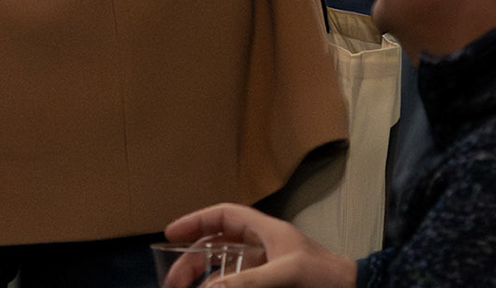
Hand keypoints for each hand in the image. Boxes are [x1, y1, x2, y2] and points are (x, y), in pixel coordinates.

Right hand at [164, 204, 356, 287]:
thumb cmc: (325, 276)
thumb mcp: (285, 274)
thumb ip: (247, 281)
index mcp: (264, 231)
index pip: (223, 215)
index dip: (195, 221)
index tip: (170, 234)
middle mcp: (262, 246)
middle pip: (217, 246)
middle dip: (192, 261)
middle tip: (173, 283)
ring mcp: (266, 268)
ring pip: (225, 269)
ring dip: (204, 278)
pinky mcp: (271, 285)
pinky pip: (239, 283)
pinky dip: (223, 287)